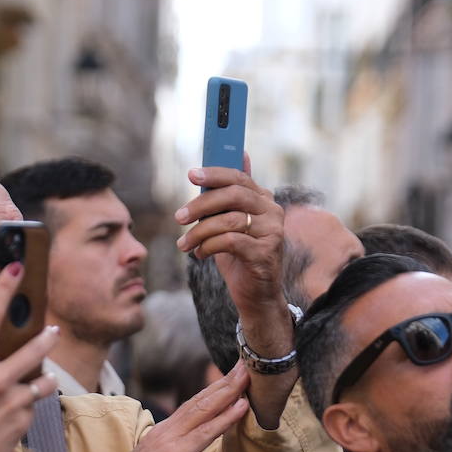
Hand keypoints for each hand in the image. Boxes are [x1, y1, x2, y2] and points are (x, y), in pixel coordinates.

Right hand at [0, 261, 57, 451]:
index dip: (4, 289)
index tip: (17, 266)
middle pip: (32, 347)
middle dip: (46, 336)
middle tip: (52, 330)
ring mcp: (11, 401)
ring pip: (42, 380)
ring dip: (43, 378)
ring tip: (39, 380)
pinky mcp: (23, 422)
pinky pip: (32, 408)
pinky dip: (25, 411)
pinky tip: (8, 423)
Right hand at [69, 364, 250, 451]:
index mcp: (166, 434)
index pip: (195, 407)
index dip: (215, 392)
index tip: (233, 378)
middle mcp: (168, 430)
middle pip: (201, 401)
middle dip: (225, 382)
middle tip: (246, 364)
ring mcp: (170, 438)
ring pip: (204, 408)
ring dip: (227, 390)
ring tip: (246, 374)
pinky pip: (205, 431)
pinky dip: (225, 417)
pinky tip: (241, 406)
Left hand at [175, 157, 285, 334]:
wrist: (256, 295)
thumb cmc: (239, 256)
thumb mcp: (229, 223)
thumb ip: (228, 197)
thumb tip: (235, 156)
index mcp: (264, 200)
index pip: (239, 177)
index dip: (214, 174)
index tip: (191, 174)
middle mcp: (272, 212)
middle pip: (234, 195)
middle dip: (201, 204)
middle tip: (179, 216)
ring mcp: (272, 232)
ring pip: (228, 220)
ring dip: (199, 232)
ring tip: (184, 244)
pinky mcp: (265, 253)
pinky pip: (229, 241)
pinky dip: (208, 247)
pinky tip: (199, 254)